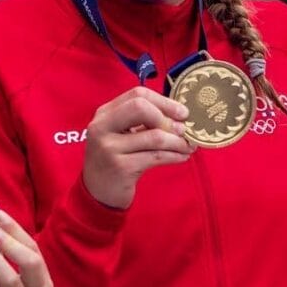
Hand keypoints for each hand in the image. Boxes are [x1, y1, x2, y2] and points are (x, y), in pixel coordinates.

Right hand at [82, 86, 194, 208]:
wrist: (97, 192)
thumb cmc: (115, 159)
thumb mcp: (122, 135)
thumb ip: (143, 122)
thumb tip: (179, 116)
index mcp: (104, 114)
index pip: (137, 94)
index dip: (164, 101)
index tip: (182, 112)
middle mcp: (103, 127)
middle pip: (141, 107)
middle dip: (167, 117)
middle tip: (183, 129)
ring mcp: (109, 147)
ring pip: (154, 136)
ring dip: (177, 141)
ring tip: (188, 146)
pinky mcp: (120, 167)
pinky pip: (156, 156)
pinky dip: (174, 155)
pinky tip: (182, 156)